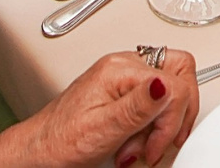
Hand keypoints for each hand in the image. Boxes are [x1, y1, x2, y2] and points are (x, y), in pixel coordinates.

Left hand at [0, 49, 197, 167]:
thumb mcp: (101, 128)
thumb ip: (137, 106)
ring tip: (139, 146)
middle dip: (175, 115)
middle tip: (157, 142)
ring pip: (172, 88)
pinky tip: (137, 141)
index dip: (172, 119)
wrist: (38, 153)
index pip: (175, 82)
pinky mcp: (125, 92)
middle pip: (180, 74)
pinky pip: (157, 100)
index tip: (156, 144)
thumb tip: (165, 84)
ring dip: (162, 124)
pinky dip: (154, 125)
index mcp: (120, 69)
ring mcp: (125, 78)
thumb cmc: (60, 142)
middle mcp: (125, 66)